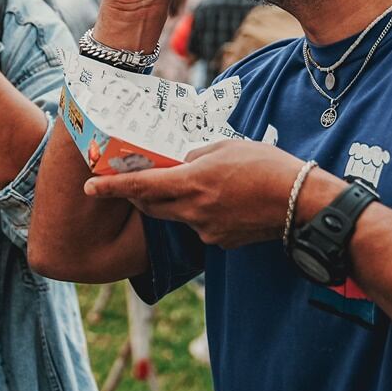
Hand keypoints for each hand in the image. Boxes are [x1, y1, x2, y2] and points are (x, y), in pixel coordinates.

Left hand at [81, 141, 305, 247]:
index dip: (112, 187)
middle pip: (152, 206)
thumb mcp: (226, 148)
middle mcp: (194, 211)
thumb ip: (196, 157)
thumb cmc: (267, 167)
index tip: (91, 187)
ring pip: (177, 216)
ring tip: (200, 184)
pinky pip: (199, 226)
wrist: (301, 202)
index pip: (141, 187)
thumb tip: (182, 165)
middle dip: (138, 196)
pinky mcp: (221, 243)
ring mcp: (207, 231)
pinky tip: (224, 200)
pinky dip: (200, 213)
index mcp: (192, 183)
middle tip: (133, 182)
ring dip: (175, 202)